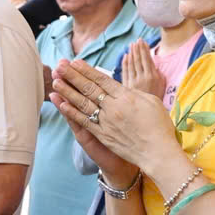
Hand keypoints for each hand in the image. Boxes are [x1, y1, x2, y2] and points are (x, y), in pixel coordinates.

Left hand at [50, 57, 172, 172]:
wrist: (157, 152)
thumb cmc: (159, 126)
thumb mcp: (152, 101)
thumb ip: (134, 93)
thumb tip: (121, 88)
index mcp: (126, 96)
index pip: (102, 79)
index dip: (87, 70)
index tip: (75, 62)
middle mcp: (113, 107)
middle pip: (89, 88)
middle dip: (73, 76)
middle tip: (60, 66)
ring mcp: (106, 122)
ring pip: (82, 103)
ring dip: (68, 91)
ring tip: (56, 81)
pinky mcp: (102, 135)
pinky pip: (84, 121)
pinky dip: (71, 112)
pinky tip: (61, 104)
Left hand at [121, 42, 164, 100]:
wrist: (147, 114)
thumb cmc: (156, 98)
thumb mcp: (162, 85)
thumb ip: (158, 74)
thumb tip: (154, 65)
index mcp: (153, 76)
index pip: (147, 59)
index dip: (144, 49)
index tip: (142, 41)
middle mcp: (142, 77)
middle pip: (138, 59)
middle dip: (137, 48)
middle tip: (137, 40)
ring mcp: (133, 81)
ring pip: (131, 64)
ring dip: (131, 53)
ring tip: (131, 45)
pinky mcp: (126, 85)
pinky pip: (125, 71)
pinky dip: (125, 62)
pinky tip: (126, 56)